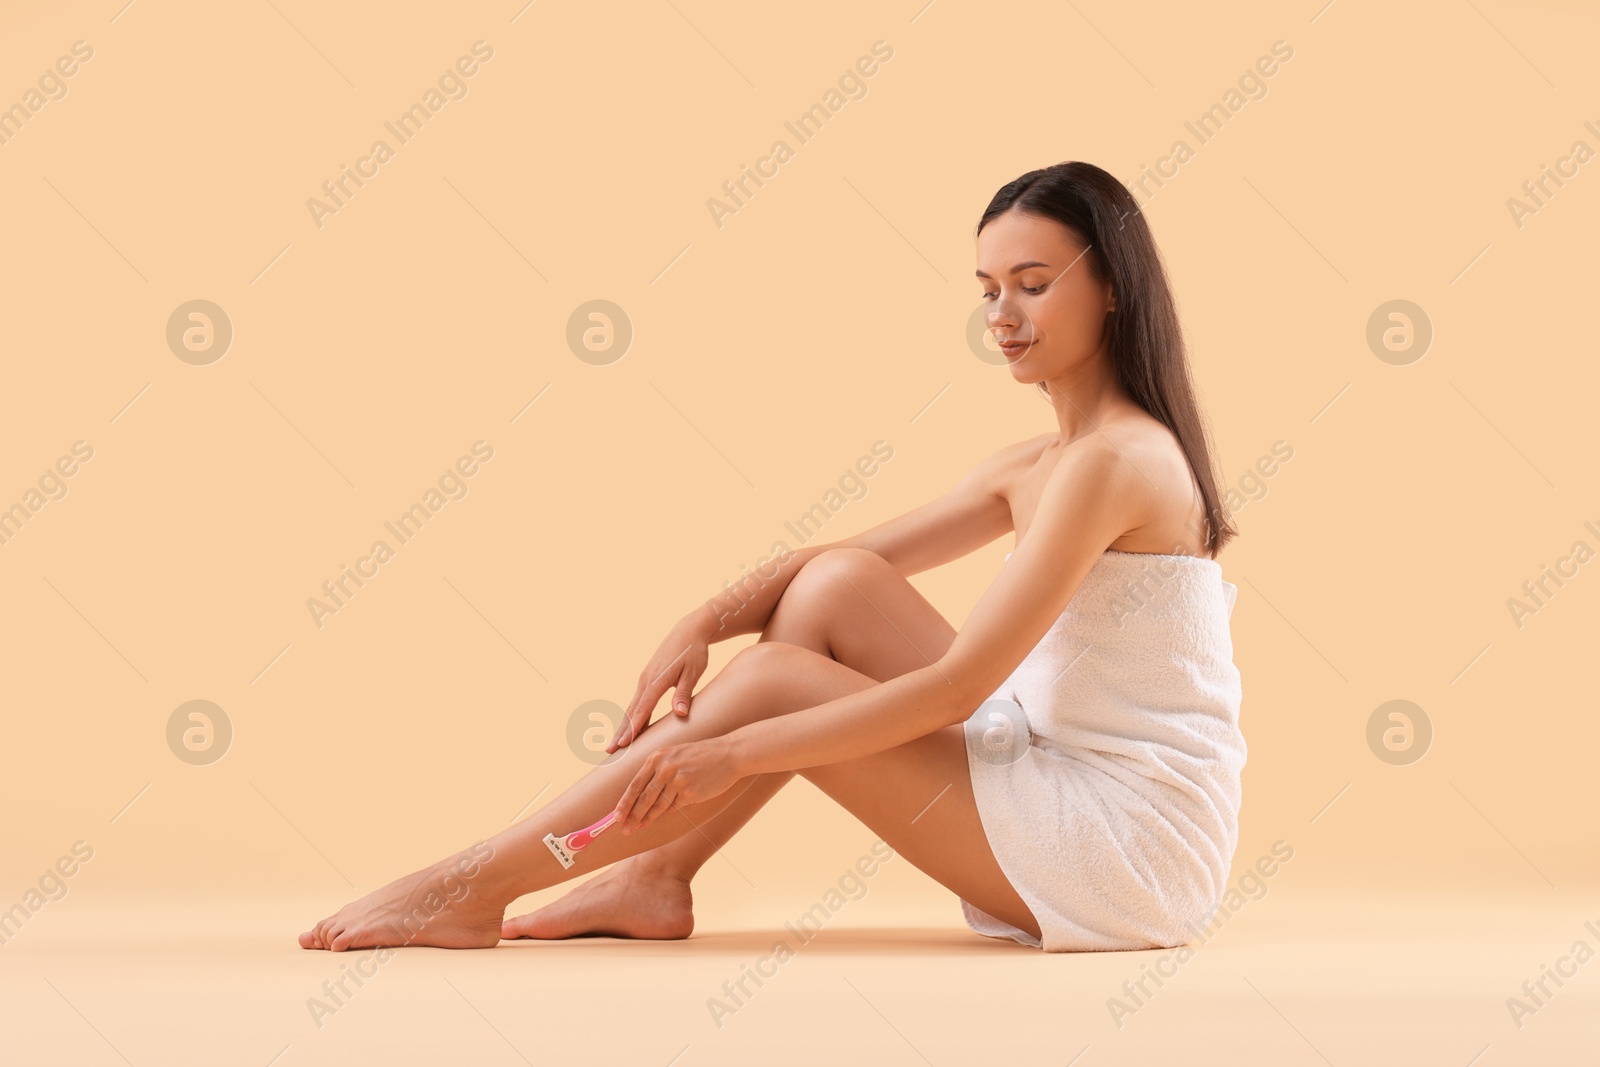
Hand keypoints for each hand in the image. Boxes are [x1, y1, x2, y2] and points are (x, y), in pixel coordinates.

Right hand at [607, 615, 711, 752]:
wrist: (689, 631)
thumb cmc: (694, 652)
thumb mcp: (693, 673)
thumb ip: (683, 694)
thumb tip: (680, 714)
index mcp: (656, 681)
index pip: (642, 709)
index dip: (633, 728)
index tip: (623, 744)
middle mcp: (646, 680)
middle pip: (631, 711)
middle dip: (620, 732)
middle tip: (609, 751)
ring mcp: (645, 679)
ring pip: (631, 707)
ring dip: (623, 726)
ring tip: (614, 744)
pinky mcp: (648, 678)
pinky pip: (637, 701)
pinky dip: (631, 716)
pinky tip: (629, 727)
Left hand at [612, 738, 741, 833]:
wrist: (728, 754)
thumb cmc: (702, 756)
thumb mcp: (675, 754)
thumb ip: (658, 771)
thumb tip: (643, 796)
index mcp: (658, 757)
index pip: (635, 784)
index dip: (624, 802)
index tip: (616, 816)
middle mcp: (665, 768)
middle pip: (643, 798)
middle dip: (632, 816)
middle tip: (624, 829)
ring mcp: (677, 781)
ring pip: (658, 806)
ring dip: (647, 819)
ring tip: (638, 828)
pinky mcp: (690, 792)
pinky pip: (675, 807)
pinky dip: (669, 811)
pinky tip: (663, 815)